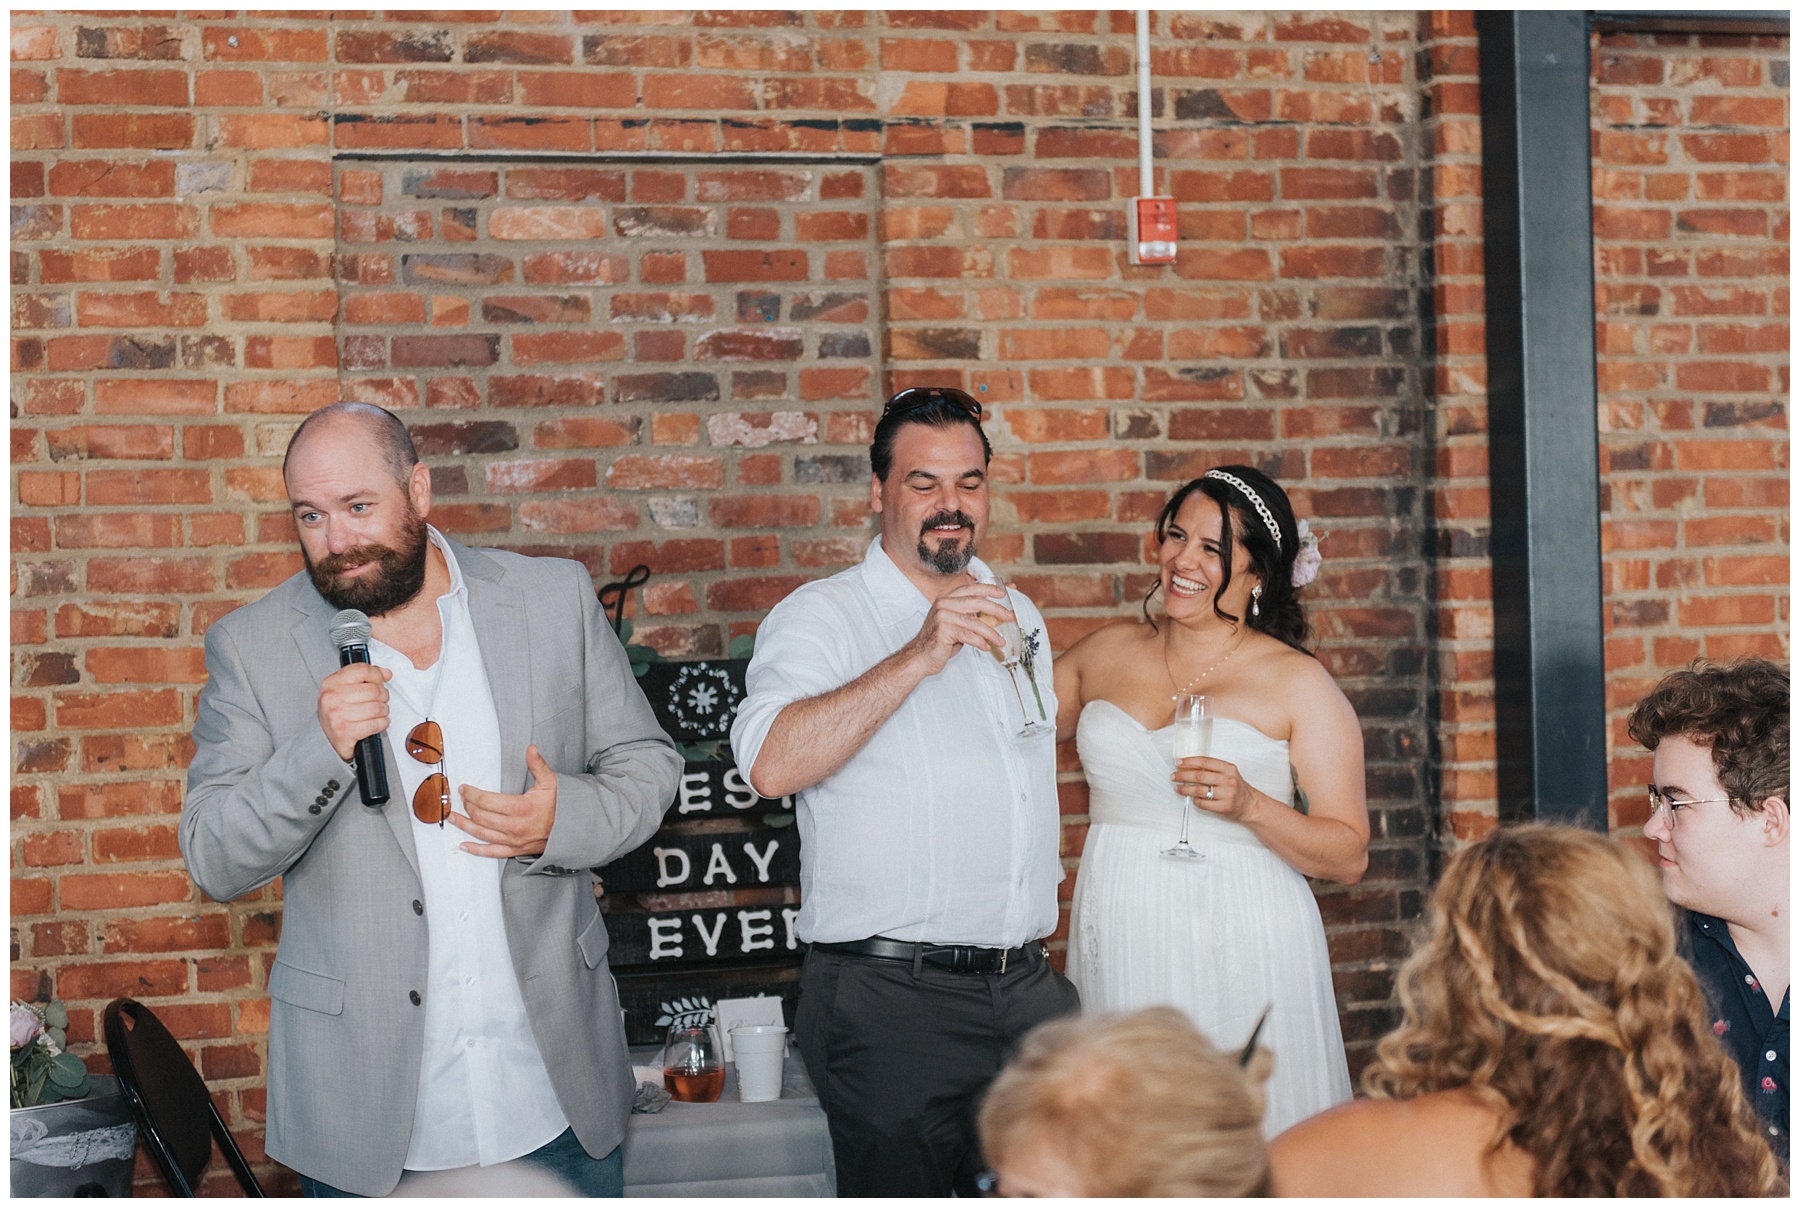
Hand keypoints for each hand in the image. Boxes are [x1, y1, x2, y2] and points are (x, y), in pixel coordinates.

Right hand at [317, 663, 392, 760]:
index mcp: (331, 683)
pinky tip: (377, 722)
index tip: (380, 681)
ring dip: (384, 711)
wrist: (324, 737)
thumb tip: (385, 673)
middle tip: (380, 700)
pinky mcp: (344, 732)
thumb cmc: (337, 711)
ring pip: (377, 707)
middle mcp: (331, 698)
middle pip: (373, 690)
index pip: (362, 670)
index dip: (377, 675)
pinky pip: (375, 724)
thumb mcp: (344, 688)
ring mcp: (337, 715)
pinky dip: (382, 723)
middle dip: (383, 696)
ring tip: (379, 712)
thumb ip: (365, 677)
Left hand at [452, 743, 555, 858]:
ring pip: (482, 834)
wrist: (575, 829)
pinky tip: (464, 846)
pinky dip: (476, 850)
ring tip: (453, 818)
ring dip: (465, 826)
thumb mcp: (551, 781)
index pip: (487, 801)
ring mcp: (514, 840)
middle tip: (459, 799)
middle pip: (481, 816)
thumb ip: (538, 765)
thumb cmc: (563, 806)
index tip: (465, 789)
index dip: (472, 794)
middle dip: (467, 806)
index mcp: (521, 807)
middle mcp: (515, 826)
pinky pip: (492, 852)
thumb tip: (531, 749)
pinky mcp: (516, 850)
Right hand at [902, 583, 1012, 675]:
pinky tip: (986, 647)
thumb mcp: (957, 623)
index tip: (1004, 593)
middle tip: (1009, 616)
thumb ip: (971, 615)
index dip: (989, 589)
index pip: (971, 589)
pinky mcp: (943, 630)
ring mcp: (942, 616)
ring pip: (974, 622)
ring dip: (991, 632)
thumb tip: (996, 613)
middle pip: (975, 602)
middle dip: (996, 609)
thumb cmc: (940, 640)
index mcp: (947, 599)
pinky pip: (967, 635)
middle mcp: (943, 604)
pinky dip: (979, 642)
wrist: (920, 656)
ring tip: (1001, 640)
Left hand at [1172, 756, 1261, 823]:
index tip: (1178, 762)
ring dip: (1185, 789)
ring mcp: (1227, 794)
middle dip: (1182, 775)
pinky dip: (1195, 801)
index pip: (1205, 762)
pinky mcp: (1224, 807)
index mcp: (1228, 768)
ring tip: (1177, 788)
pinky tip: (1192, 799)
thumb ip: (1213, 768)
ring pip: (1199, 790)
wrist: (1250, 805)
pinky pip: (1204, 803)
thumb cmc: (1236, 787)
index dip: (1189, 761)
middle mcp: (1228, 780)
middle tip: (1173, 776)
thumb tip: (1188, 765)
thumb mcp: (1228, 773)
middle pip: (1199, 775)